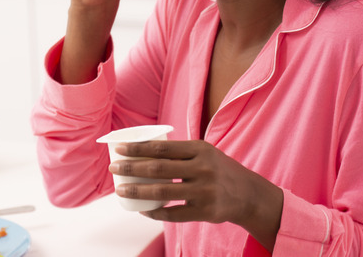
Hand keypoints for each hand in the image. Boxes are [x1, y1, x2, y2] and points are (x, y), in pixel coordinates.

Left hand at [109, 140, 283, 250]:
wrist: (249, 194)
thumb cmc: (218, 170)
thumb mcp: (205, 153)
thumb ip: (179, 152)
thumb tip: (142, 149)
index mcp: (200, 149)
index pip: (162, 147)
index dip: (138, 149)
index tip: (119, 150)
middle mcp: (202, 169)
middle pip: (158, 168)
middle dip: (131, 169)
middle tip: (114, 169)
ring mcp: (204, 191)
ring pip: (162, 192)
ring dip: (137, 192)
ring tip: (121, 191)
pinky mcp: (205, 211)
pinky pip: (174, 214)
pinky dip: (155, 212)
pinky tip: (142, 210)